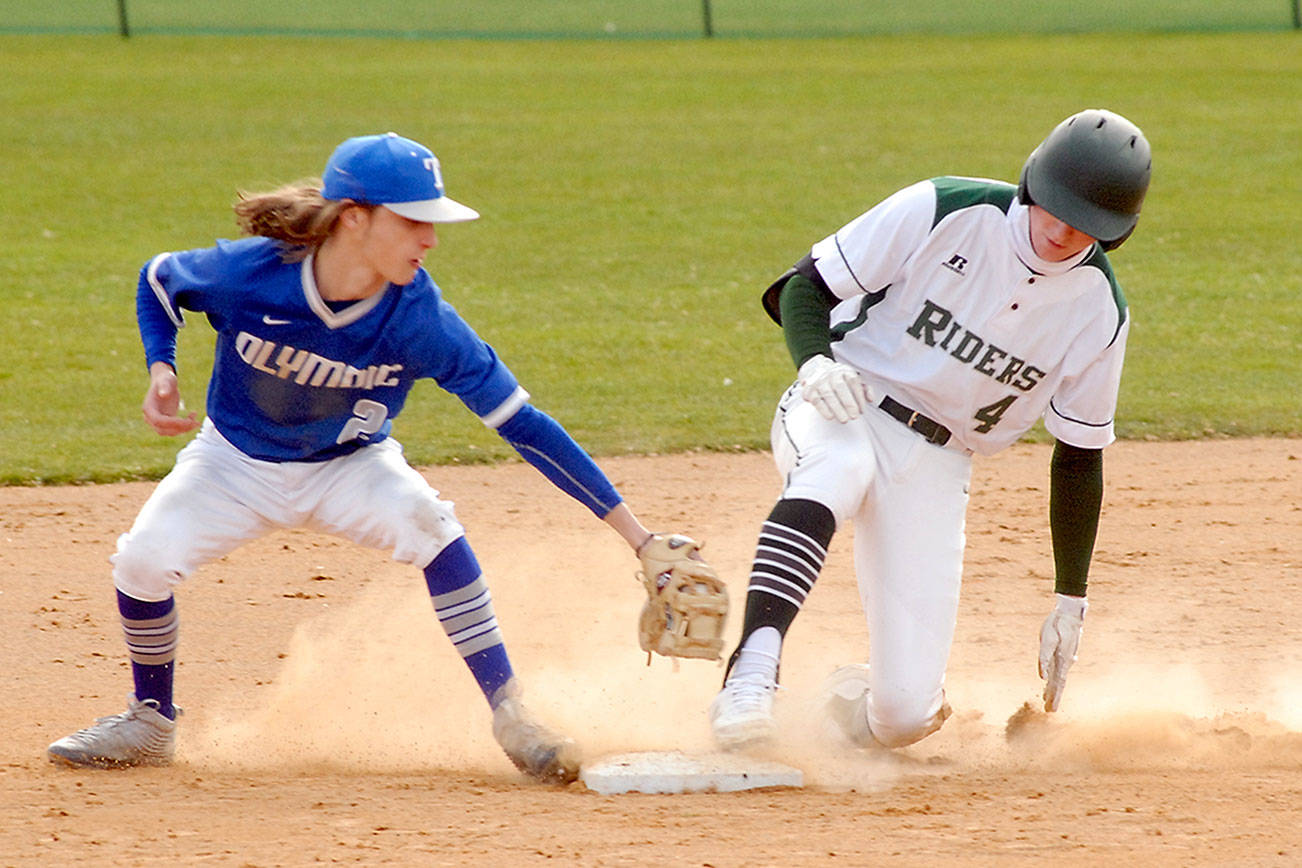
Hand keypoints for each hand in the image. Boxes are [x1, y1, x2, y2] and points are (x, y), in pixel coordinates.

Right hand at [142, 362, 199, 435]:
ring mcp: (157, 421)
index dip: (173, 423)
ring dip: (184, 429)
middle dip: (180, 428)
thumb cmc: (165, 379)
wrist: (165, 382)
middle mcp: (150, 417)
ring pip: (170, 432)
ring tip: (197, 421)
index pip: (158, 421)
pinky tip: (193, 416)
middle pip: (163, 430)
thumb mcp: (166, 380)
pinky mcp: (165, 422)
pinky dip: (185, 426)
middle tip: (195, 422)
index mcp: (148, 409)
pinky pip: (174, 429)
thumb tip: (164, 394)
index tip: (188, 421)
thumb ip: (165, 387)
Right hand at [798, 355, 873, 422]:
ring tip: (844, 420)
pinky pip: (816, 400)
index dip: (859, 397)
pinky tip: (830, 417)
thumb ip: (865, 389)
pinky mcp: (810, 389)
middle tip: (854, 417)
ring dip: (837, 408)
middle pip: (840, 387)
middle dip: (848, 403)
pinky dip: (823, 409)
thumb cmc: (840, 380)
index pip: (854, 382)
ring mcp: (820, 381)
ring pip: (828, 394)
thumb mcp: (853, 380)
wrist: (816, 370)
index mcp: (845, 371)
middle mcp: (832, 374)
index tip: (862, 411)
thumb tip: (871, 399)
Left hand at [1038, 593, 1086, 711]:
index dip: (1055, 697)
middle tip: (1049, 711)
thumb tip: (1042, 676)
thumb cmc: (1057, 625)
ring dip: (1053, 689)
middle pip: (1059, 684)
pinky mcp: (1063, 653)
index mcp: (1062, 661)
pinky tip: (1049, 682)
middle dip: (1054, 697)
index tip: (1052, 709)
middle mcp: (1065, 662)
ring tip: (1047, 700)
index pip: (1058, 684)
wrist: (1070, 614)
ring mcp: (1065, 658)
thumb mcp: (1047, 640)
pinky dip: (1053, 678)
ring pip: (1058, 677)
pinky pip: (1058, 669)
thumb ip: (1044, 658)